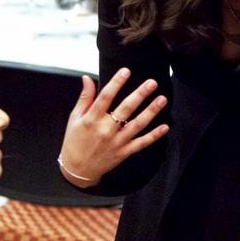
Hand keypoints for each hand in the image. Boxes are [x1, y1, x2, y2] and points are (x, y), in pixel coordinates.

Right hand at [58, 70, 169, 187]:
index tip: (126, 71)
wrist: (77, 169)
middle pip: (125, 109)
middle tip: (152, 83)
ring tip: (162, 99)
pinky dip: (154, 136)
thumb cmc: (75, 141)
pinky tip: (165, 126)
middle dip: (140, 94)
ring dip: (151, 111)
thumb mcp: (74, 118)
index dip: (116, 83)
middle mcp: (106, 130)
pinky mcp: (124, 152)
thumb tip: (87, 78)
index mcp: (92, 119)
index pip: (105, 97)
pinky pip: (141, 143)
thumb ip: (84, 98)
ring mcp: (117, 142)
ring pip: (137, 124)